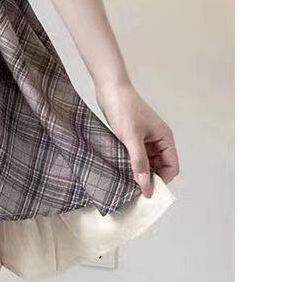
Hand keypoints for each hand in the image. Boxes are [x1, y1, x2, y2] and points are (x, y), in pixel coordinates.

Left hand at [96, 81, 179, 197]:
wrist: (109, 89)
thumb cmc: (123, 108)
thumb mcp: (131, 139)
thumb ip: (139, 163)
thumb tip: (146, 187)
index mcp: (165, 138)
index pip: (172, 167)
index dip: (162, 181)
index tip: (147, 191)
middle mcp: (158, 139)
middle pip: (160, 167)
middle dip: (150, 178)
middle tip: (134, 189)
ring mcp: (145, 138)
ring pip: (147, 162)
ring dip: (139, 171)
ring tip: (125, 179)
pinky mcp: (133, 137)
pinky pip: (136, 156)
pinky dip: (131, 163)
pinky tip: (120, 168)